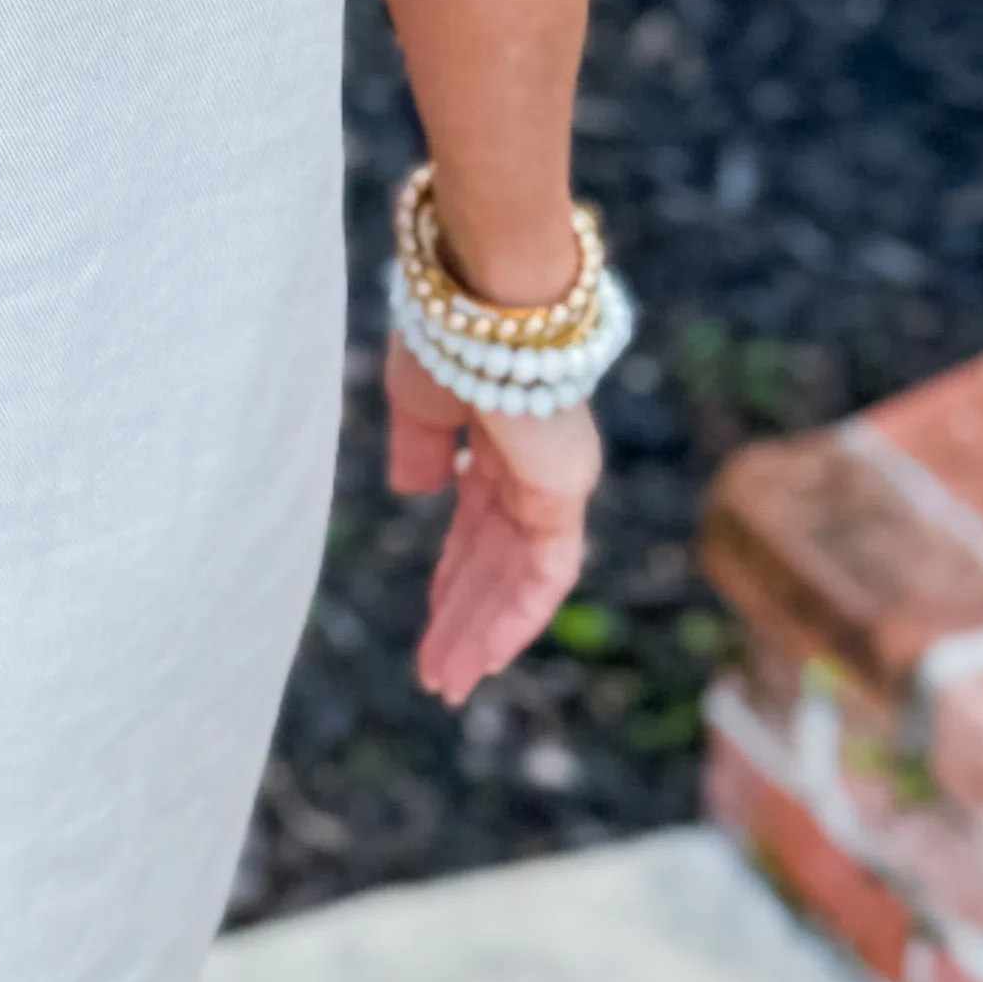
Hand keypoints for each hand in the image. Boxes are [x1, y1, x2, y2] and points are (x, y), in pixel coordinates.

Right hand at [385, 335, 603, 709]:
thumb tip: (416, 494)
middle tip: (436, 676)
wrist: (486, 298)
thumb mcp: (416, 400)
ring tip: (448, 683)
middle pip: (496, 561)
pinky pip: (548, 572)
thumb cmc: (448, 331)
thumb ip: (419, 450)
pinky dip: (518, 617)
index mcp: (498, 440)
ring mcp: (555, 482)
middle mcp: (532, 467)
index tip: (431, 620)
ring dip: (482, 633)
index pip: (479, 525)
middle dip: (463, 620)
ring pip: (519, 578)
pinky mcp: (566, 492)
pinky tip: (487, 657)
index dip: (452, 577)